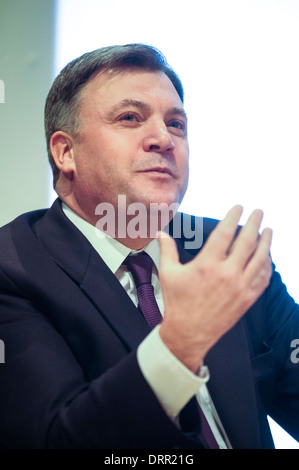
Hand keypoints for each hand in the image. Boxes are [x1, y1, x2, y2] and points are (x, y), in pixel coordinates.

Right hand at [158, 205, 272, 372]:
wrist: (188, 334)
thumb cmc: (177, 304)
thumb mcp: (168, 274)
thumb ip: (167, 250)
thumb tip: (160, 233)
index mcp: (207, 265)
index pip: (225, 233)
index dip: (233, 217)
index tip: (239, 207)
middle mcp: (227, 274)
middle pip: (247, 242)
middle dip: (254, 223)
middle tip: (258, 212)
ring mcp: (240, 287)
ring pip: (260, 259)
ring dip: (266, 242)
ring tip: (269, 230)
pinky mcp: (247, 299)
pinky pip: (263, 278)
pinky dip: (267, 265)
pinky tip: (267, 258)